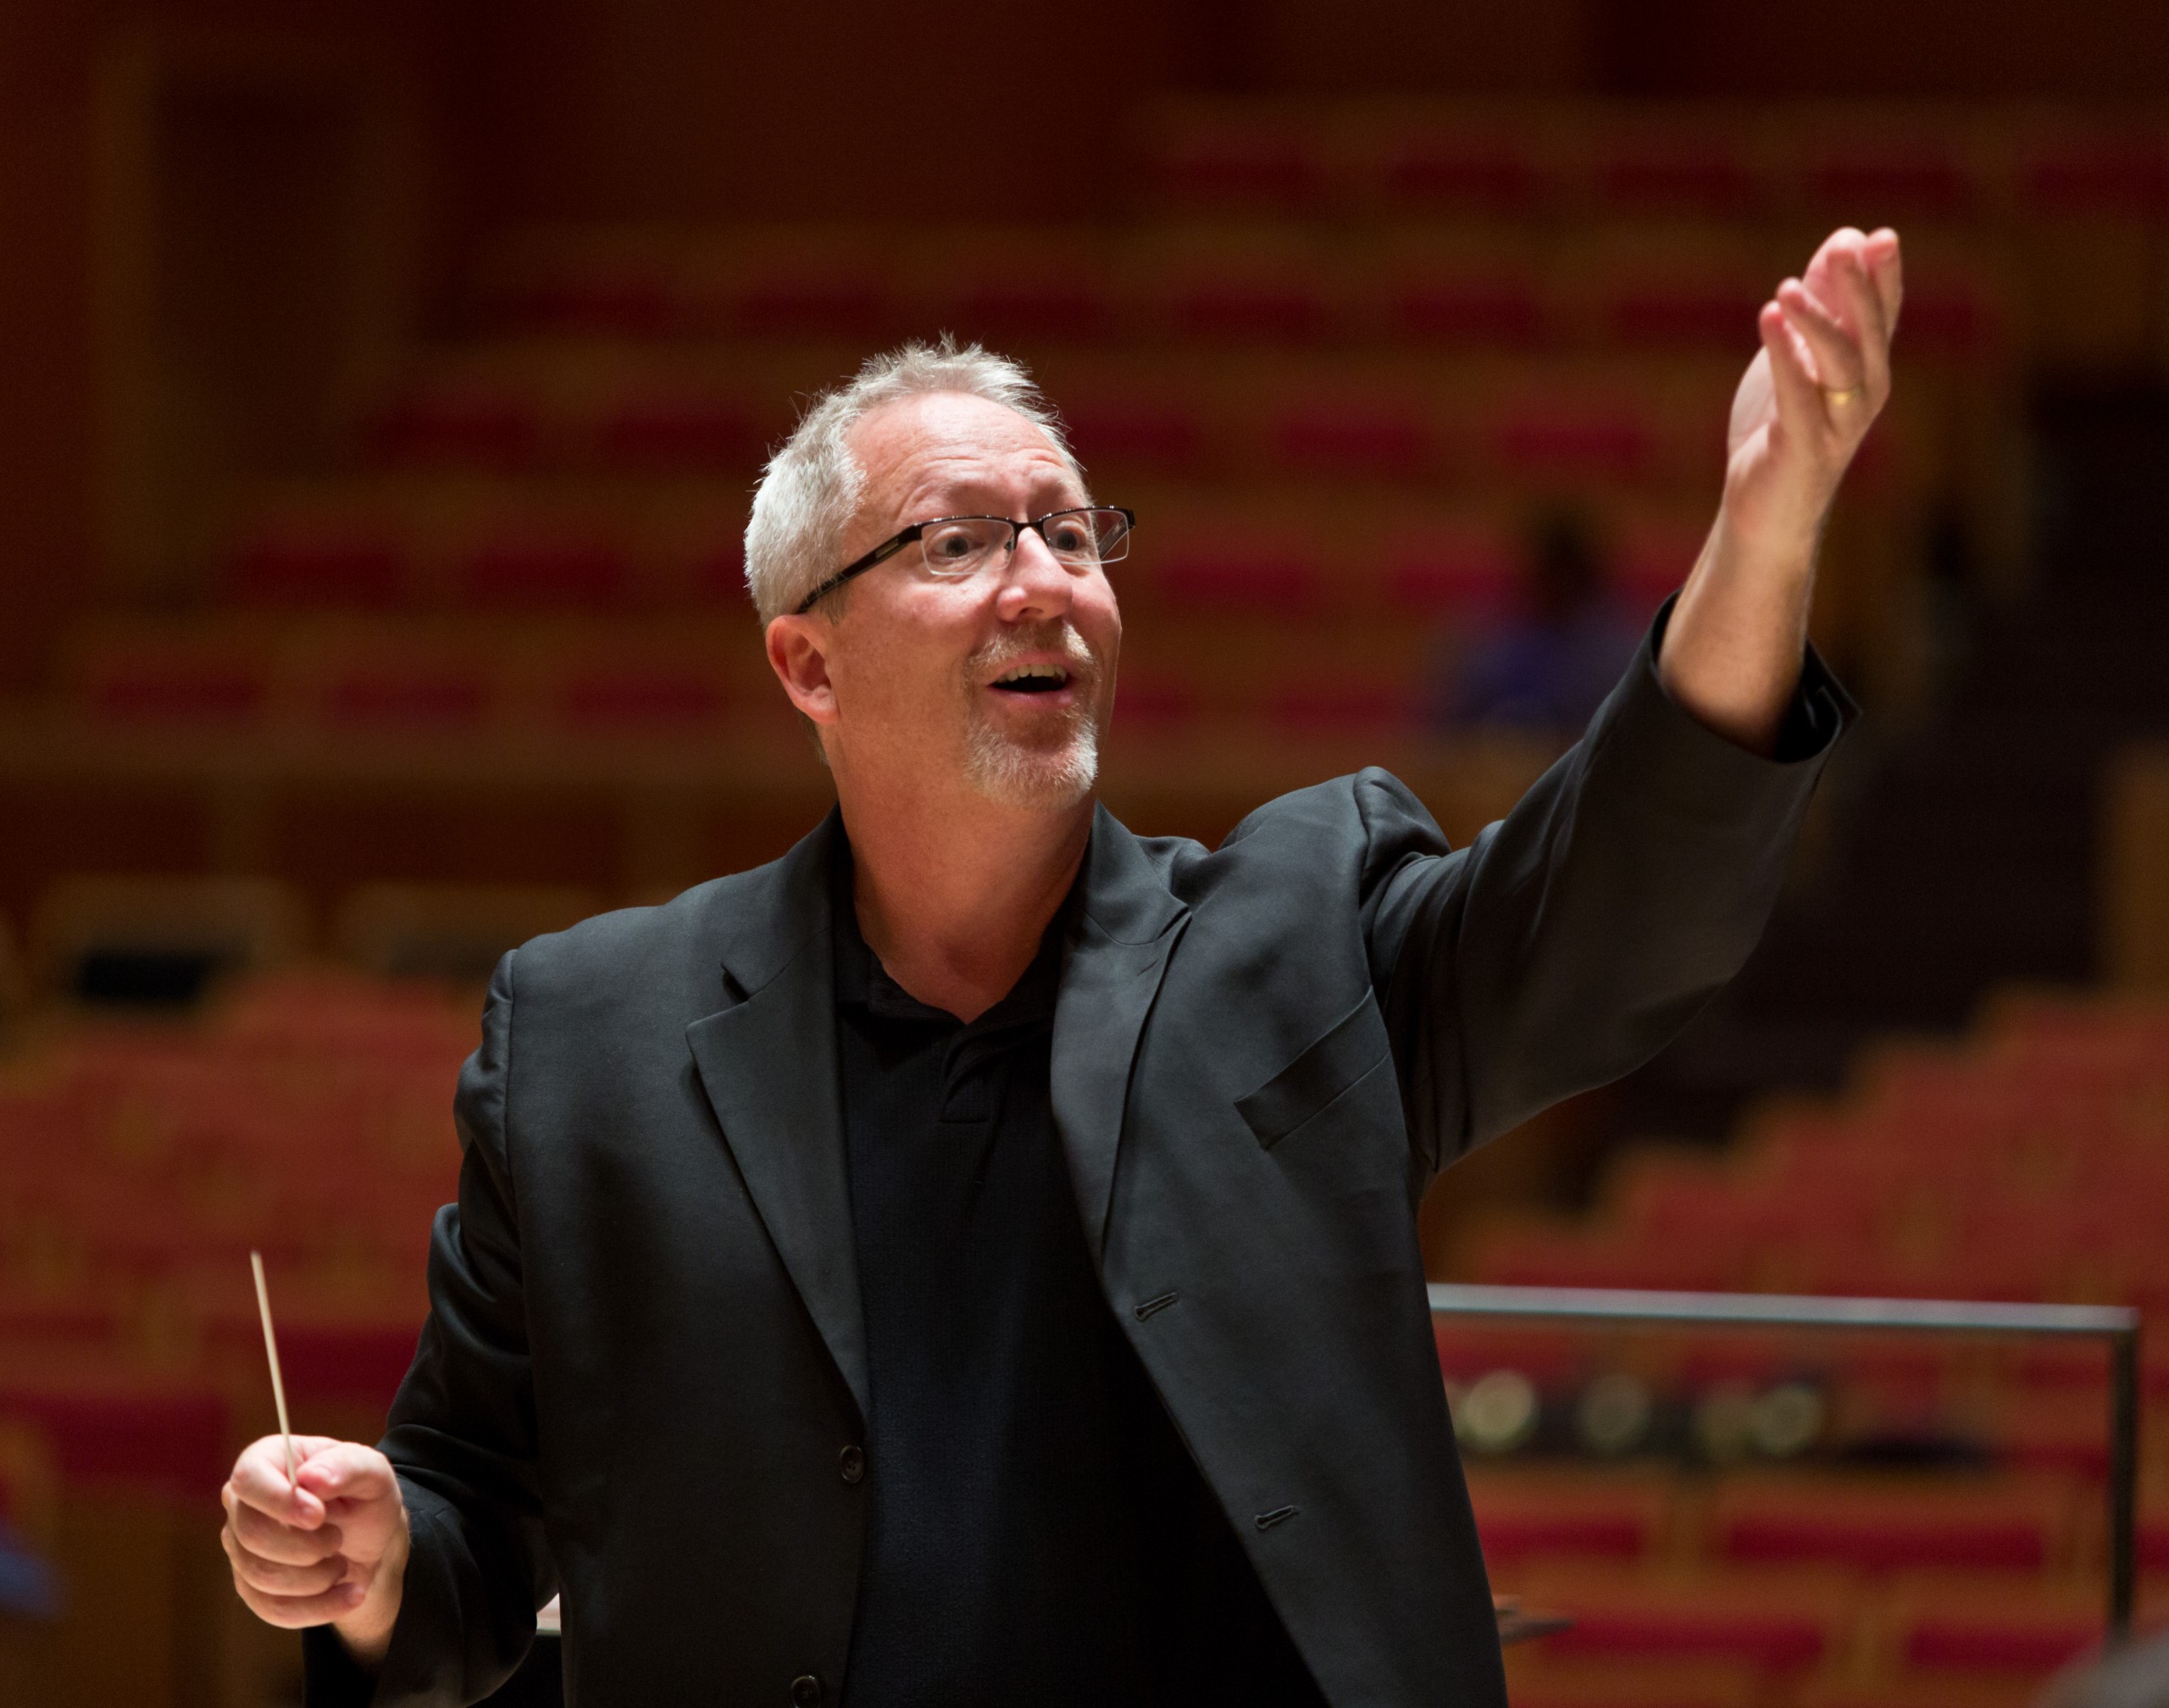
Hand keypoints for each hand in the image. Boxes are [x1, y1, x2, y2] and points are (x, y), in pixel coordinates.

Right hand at [221, 1435, 410, 1667]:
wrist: (369, 1541)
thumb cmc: (365, 1495)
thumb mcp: (373, 1472)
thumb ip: (348, 1466)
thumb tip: (312, 1477)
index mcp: (268, 1460)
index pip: (248, 1478)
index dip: (279, 1500)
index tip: (318, 1515)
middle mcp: (243, 1503)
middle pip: (251, 1534)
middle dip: (307, 1546)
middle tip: (338, 1539)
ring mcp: (241, 1547)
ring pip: (261, 1576)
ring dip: (317, 1577)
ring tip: (342, 1562)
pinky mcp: (250, 1587)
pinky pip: (273, 1609)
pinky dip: (319, 1606)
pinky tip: (349, 1593)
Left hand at [1720, 226, 1902, 558]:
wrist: (1766, 511)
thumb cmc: (1784, 428)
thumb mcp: (1801, 356)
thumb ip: (1821, 302)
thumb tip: (1843, 239)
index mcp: (1867, 368)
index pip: (1884, 313)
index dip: (1885, 277)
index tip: (1880, 237)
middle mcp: (1864, 393)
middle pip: (1869, 332)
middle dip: (1861, 288)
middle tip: (1847, 247)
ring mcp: (1840, 422)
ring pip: (1841, 362)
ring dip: (1817, 320)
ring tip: (1786, 289)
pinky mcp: (1807, 448)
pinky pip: (1798, 396)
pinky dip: (1785, 356)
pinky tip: (1768, 321)